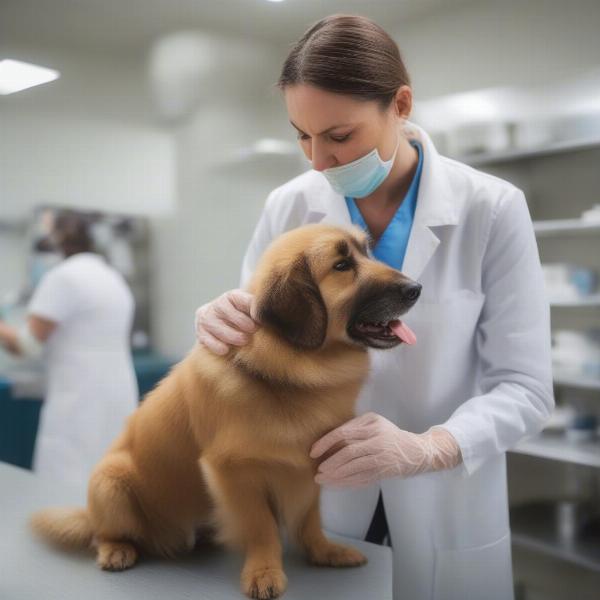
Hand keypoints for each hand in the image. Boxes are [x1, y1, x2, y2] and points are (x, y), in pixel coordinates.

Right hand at [194, 289, 259, 354]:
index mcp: (233, 297)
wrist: (219, 322)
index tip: (260, 318)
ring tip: (243, 341)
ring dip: (229, 333)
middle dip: (240, 319)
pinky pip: (205, 337)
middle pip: (225, 309)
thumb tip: (271, 319)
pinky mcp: (200, 331)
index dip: (251, 307)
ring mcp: (207, 317)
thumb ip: (257, 314)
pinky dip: (215, 344)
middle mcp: (218, 304)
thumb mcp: (250, 313)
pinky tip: (225, 350)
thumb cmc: (242, 318)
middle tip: (253, 329)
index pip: (240, 298)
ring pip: (214, 323)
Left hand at [310, 412, 461, 487]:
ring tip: (322, 480)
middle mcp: (378, 440)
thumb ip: (355, 427)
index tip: (313, 452)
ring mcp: (382, 457)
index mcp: (372, 424)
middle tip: (317, 471)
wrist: (417, 451)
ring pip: (354, 468)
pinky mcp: (384, 471)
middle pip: (349, 452)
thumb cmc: (390, 435)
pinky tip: (335, 485)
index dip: (326, 443)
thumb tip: (329, 440)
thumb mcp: (375, 422)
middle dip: (330, 462)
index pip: (344, 433)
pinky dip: (347, 482)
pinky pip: (362, 478)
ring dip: (336, 476)